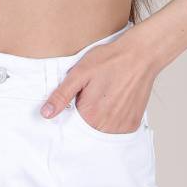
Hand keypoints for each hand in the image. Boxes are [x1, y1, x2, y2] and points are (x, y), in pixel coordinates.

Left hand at [40, 27, 159, 132]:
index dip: (70, 114)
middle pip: (86, 130)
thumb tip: (46, 113)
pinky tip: (114, 101)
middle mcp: (107, 126)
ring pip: (101, 131)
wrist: (140, 55)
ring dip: (99, 118)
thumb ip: (62, 95)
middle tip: (92, 94)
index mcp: (90, 115)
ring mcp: (122, 126)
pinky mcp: (132, 124)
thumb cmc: (110, 60)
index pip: (71, 128)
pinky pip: (116, 129)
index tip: (76, 101)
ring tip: (104, 96)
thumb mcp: (80, 73)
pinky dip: (112, 119)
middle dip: (84, 116)